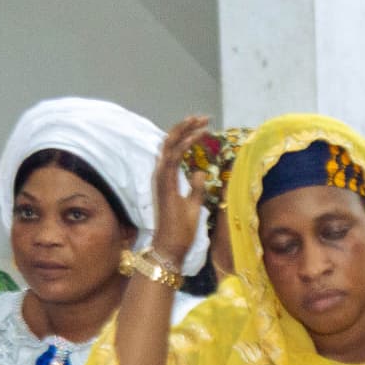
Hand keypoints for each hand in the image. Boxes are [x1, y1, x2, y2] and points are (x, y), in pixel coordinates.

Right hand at [150, 115, 214, 270]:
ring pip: (170, 145)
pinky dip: (185, 145)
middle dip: (186, 127)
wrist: (171, 247)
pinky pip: (174, 158)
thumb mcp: (194, 204)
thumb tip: (202, 172)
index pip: (175, 149)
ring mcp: (161, 178)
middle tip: (203, 117)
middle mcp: (161, 174)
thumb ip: (197, 187)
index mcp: (167, 177)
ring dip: (185, 131)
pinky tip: (198, 136)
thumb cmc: (181, 230)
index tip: (203, 127)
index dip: (187, 135)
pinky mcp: (165, 184)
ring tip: (201, 121)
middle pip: (170, 142)